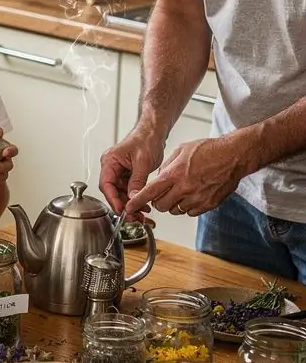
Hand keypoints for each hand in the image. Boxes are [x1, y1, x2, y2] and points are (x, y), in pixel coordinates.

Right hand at [100, 125, 165, 213]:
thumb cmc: (146, 139)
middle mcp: (112, 167)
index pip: (106, 184)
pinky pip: (128, 189)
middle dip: (123, 205)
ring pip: (120, 193)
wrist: (154, 132)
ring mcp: (119, 171)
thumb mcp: (142, 162)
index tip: (121, 210)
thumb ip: (137, 182)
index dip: (113, 199)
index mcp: (110, 161)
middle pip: (112, 191)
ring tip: (141, 213)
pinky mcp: (127, 174)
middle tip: (134, 216)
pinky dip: (134, 197)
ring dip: (130, 203)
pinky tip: (143, 204)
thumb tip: (133, 199)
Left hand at [126, 133, 248, 217]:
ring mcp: (197, 198)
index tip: (128, 207)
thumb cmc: (209, 150)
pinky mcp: (208, 204)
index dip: (136, 201)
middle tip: (163, 193)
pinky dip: (188, 207)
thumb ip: (167, 167)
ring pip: (175, 210)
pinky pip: (190, 212)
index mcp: (174, 174)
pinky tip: (193, 194)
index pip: (149, 192)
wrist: (234, 156)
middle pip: (161, 205)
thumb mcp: (181, 150)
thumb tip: (158, 179)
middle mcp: (184, 188)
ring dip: (174, 204)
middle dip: (158, 201)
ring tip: (182, 190)